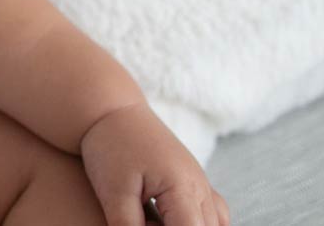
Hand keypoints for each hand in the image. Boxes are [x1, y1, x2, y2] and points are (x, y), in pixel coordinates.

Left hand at [80, 102, 229, 225]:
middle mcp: (200, 186)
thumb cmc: (109, 147)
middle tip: (146, 218)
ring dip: (190, 225)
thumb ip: (128, 225)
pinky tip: (169, 219)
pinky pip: (212, 213)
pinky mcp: (193, 181)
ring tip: (152, 217)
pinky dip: (197, 222)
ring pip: (214, 223)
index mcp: (182, 188)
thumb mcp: (113, 191)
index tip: (149, 225)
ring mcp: (201, 182)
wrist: (110, 111)